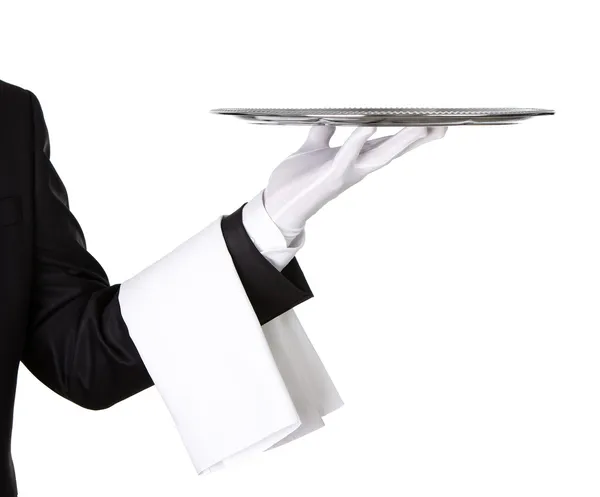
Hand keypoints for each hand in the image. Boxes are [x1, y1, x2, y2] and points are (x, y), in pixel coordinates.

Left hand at [263, 125, 447, 237]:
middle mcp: (355, 169)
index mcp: (353, 160)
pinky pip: (346, 157)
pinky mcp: (329, 178)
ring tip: (422, 126)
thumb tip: (328, 120)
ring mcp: (345, 174)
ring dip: (400, 142)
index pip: (385, 145)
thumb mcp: (310, 151)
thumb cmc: (294, 181)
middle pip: (392, 152)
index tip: (434, 124)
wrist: (275, 204)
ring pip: (378, 157)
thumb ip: (321, 136)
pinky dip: (357, 141)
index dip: (408, 135)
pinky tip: (369, 126)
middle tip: (443, 126)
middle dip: (417, 139)